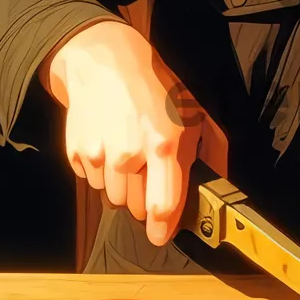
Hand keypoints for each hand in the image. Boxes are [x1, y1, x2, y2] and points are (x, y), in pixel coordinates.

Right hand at [41, 19, 228, 246]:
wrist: (106, 63)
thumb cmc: (155, 89)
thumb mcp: (194, 114)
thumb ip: (212, 151)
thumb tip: (222, 182)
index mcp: (164, 146)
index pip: (164, 206)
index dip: (164, 228)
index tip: (162, 236)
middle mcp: (130, 155)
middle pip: (135, 207)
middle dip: (144, 199)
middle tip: (148, 173)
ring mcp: (99, 155)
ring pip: (112, 197)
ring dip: (122, 187)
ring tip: (128, 156)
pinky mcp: (77, 152)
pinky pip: (91, 181)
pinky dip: (100, 173)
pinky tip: (109, 146)